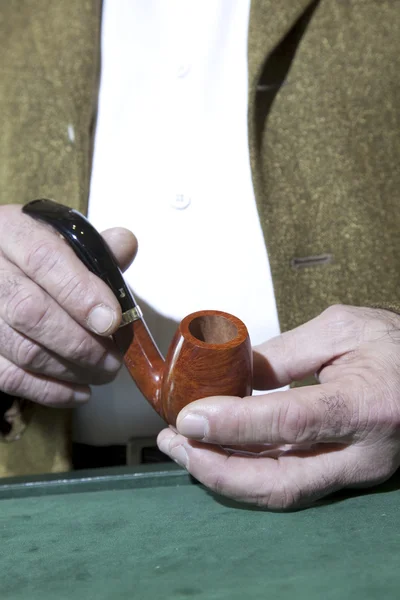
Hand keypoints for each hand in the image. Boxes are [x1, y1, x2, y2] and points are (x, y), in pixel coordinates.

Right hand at [0, 204, 136, 405]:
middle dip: (82, 343)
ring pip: (22, 350)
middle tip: (114, 359)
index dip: (80, 292)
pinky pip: (9, 377)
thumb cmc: (38, 255)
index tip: (112, 320)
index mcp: (12, 233)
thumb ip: (97, 247)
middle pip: (31, 311)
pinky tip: (79, 392)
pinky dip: (49, 391)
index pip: (44, 259)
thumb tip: (126, 245)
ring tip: (103, 372)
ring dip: (71, 370)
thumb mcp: (63, 238)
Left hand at [157, 305, 399, 509]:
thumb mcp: (342, 329)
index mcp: (368, 404)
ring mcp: (355, 471)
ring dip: (225, 474)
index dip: (235, 424)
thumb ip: (285, 354)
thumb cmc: (397, 345)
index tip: (190, 416)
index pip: (292, 422)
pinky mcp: (344, 475)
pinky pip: (289, 482)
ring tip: (185, 447)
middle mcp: (364, 453)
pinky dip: (247, 471)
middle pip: (281, 481)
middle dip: (217, 468)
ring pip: (281, 491)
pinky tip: (217, 451)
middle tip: (176, 442)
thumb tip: (234, 378)